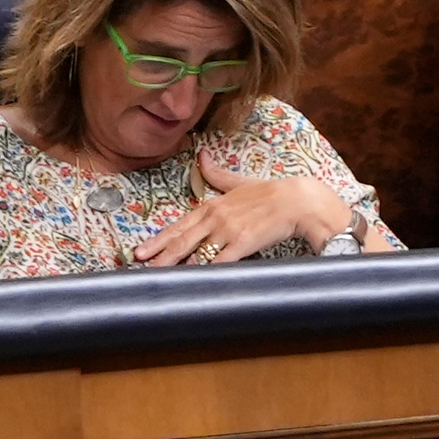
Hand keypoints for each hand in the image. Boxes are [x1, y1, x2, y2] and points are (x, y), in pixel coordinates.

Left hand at [134, 145, 342, 268]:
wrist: (300, 201)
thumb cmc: (272, 193)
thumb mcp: (240, 182)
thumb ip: (217, 174)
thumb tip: (202, 157)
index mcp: (212, 206)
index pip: (179, 225)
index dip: (158, 240)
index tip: (141, 251)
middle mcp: (215, 218)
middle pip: (180, 240)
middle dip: (158, 256)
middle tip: (138, 267)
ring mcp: (227, 231)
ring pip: (195, 253)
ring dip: (175, 266)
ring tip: (158, 279)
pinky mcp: (242, 244)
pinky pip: (217, 261)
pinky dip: (202, 271)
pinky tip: (190, 280)